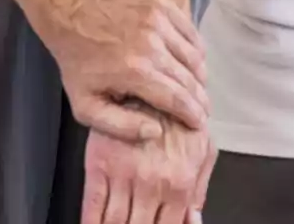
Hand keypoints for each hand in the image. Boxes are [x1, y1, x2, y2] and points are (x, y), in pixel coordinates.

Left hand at [39, 0, 208, 141]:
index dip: (193, 114)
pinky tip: (191, 60)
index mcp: (135, 72)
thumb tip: (156, 131)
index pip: (178, 98)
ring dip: (199, 74)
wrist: (72, 15)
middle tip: (202, 109)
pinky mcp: (161, 5)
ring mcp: (159, 21)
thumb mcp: (86, 106)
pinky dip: (196, 49)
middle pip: (189, 78)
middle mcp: (152, 45)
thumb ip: (120, 126)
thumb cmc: (79, 65)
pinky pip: (191, 32)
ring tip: (196, 86)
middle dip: (199, 98)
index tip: (200, 124)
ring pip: (194, 55)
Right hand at [84, 120, 216, 223]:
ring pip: (114, 223)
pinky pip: (91, 205)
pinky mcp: (99, 165)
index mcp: (179, 185)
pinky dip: (90, 223)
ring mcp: (123, 176)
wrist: (147, 84)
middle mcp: (151, 185)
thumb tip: (193, 221)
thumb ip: (199, 189)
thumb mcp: (202, 149)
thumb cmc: (178, 118)